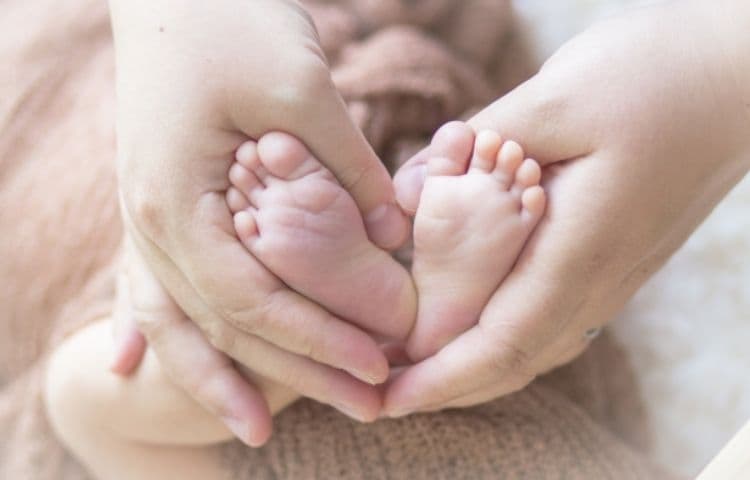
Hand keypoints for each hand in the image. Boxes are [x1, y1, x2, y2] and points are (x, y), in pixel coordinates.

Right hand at [109, 0, 408, 440]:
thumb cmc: (231, 20)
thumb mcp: (301, 90)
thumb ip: (346, 171)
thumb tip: (393, 239)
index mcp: (181, 201)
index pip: (253, 300)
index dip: (317, 339)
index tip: (377, 366)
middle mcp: (153, 219)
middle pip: (223, 323)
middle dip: (292, 372)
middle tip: (359, 410)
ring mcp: (146, 211)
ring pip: (180, 315)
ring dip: (218, 375)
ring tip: (256, 428)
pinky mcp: (159, 198)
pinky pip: (146, 278)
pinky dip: (147, 326)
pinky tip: (128, 366)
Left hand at [385, 0, 749, 414]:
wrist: (734, 77)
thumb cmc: (653, 76)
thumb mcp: (555, 99)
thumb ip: (475, 150)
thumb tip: (408, 194)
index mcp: (583, 250)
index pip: (502, 343)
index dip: (441, 379)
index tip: (389, 397)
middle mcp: (601, 279)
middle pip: (514, 361)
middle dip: (445, 385)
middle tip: (384, 393)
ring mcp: (612, 275)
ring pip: (533, 347)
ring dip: (470, 367)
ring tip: (416, 370)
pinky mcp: (612, 260)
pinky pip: (549, 320)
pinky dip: (499, 338)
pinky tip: (470, 326)